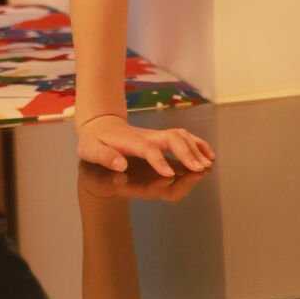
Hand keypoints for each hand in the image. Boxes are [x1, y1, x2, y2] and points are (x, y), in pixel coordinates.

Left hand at [75, 112, 214, 180]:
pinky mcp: (161, 137)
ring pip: (181, 136)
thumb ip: (105, 157)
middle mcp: (147, 137)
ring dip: (195, 149)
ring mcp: (156, 135)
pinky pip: (184, 137)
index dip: (159, 161)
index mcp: (130, 142)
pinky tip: (208, 155)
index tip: (169, 174)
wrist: (99, 124)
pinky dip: (198, 144)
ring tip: (207, 165)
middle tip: (200, 170)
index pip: (148, 149)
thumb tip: (120, 165)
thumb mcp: (90, 150)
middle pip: (172, 139)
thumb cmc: (94, 141)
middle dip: (187, 154)